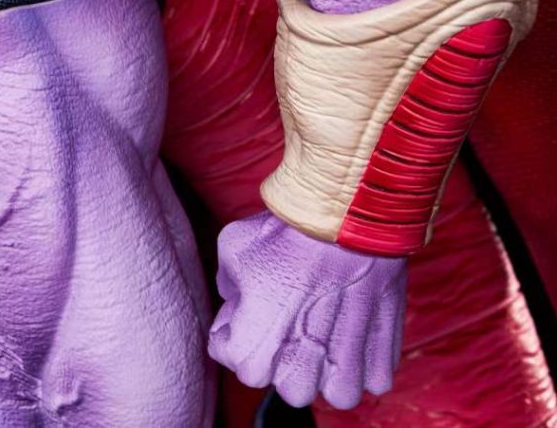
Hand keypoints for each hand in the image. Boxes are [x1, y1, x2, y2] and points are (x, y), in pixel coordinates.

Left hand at [208, 211, 405, 409]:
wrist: (345, 218)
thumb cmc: (286, 232)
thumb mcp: (233, 247)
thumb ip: (228, 287)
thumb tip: (237, 302)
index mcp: (252, 354)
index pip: (230, 356)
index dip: (235, 324)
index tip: (250, 301)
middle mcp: (298, 375)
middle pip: (286, 384)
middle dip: (285, 353)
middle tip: (292, 314)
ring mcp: (343, 371)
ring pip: (334, 392)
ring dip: (331, 366)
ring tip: (328, 326)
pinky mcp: (380, 359)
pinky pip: (372, 378)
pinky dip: (366, 357)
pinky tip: (356, 323)